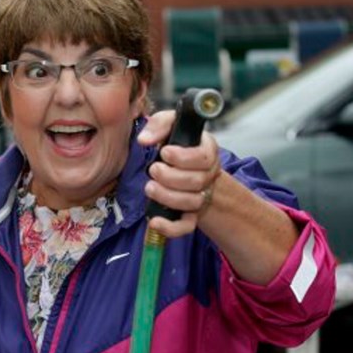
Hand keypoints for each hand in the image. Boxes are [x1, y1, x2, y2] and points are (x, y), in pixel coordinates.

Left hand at [138, 111, 221, 237]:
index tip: (164, 152)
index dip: (183, 157)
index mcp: (207, 151)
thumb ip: (159, 125)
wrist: (180, 166)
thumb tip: (144, 140)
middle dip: (170, 177)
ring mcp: (200, 196)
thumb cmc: (174, 143)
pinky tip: (154, 221)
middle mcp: (208, 175)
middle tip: (153, 170)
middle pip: (197, 181)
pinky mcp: (189, 214)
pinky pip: (186, 226)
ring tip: (150, 187)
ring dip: (167, 196)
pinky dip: (170, 227)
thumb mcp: (169, 126)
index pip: (204, 157)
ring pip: (191, 203)